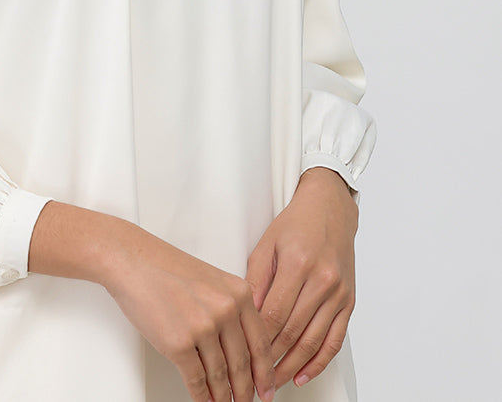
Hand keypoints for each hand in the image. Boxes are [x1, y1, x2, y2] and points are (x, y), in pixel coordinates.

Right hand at [104, 225, 275, 401]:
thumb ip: (231, 308)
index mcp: (238, 292)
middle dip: (245, 390)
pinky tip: (204, 400)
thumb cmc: (165, 268)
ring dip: (223, 396)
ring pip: (220, 376)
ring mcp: (203, 327)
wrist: (132, 260)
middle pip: (242, 363)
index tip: (267, 388)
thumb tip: (240, 346)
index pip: (260, 342)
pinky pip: (196, 381)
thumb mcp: (211, 281)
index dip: (264, 372)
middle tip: (246, 401)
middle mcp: (225, 309)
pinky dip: (202, 397)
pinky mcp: (178, 344)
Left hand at [246, 168, 357, 387]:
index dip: (257, 340)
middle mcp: (322, 280)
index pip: (273, 314)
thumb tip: (244, 317)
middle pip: (292, 332)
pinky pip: (335, 340)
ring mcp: (338, 293)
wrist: (330, 209)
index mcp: (298, 264)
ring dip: (291, 366)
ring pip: (313, 341)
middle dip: (271, 360)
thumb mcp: (266, 244)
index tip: (242, 356)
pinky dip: (318, 362)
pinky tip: (302, 374)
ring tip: (273, 383)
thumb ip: (255, 280)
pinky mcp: (349, 302)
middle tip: (254, 378)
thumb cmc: (294, 225)